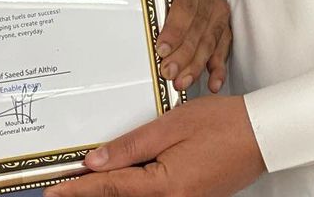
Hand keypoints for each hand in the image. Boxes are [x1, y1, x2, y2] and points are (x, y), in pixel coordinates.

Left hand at [49, 95, 264, 195]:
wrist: (261, 135)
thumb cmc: (220, 124)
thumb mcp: (171, 126)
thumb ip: (131, 146)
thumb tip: (96, 162)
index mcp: (165, 186)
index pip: (110, 189)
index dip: (78, 189)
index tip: (52, 190)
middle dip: (89, 194)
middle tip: (59, 188)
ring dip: (110, 191)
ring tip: (82, 182)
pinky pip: (153, 196)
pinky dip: (131, 189)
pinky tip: (119, 179)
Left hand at [156, 0, 230, 92]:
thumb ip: (158, 9)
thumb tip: (148, 37)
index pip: (185, 7)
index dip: (174, 31)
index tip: (162, 49)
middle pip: (198, 27)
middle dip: (183, 54)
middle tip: (169, 71)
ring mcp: (220, 9)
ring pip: (210, 40)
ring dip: (196, 65)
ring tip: (183, 81)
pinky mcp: (226, 26)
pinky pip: (224, 49)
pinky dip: (218, 68)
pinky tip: (213, 82)